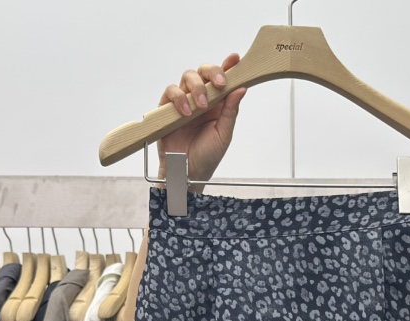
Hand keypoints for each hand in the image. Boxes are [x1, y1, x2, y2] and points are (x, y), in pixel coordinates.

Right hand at [157, 54, 247, 184]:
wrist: (187, 173)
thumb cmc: (206, 157)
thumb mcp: (224, 134)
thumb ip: (231, 111)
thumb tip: (241, 88)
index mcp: (217, 104)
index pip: (222, 80)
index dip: (228, 67)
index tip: (235, 59)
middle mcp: (200, 99)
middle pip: (203, 72)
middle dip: (212, 72)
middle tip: (220, 85)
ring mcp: (184, 102)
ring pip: (187, 77)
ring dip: (196, 88)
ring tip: (201, 107)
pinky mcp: (167, 108)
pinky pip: (171, 91)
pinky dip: (179, 98)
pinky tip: (187, 112)